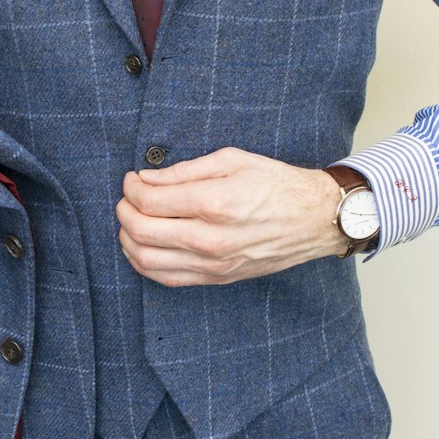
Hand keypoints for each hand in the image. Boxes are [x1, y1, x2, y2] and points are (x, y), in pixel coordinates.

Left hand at [115, 146, 347, 286]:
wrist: (314, 219)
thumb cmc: (277, 184)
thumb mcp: (232, 160)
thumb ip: (185, 170)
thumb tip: (147, 178)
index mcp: (214, 203)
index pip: (149, 200)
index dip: (132, 187)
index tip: (133, 178)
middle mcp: (210, 238)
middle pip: (140, 230)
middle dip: (124, 210)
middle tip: (127, 196)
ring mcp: (213, 264)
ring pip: (146, 259)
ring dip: (128, 238)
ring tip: (132, 219)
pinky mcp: (217, 278)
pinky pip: (166, 278)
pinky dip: (144, 262)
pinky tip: (143, 246)